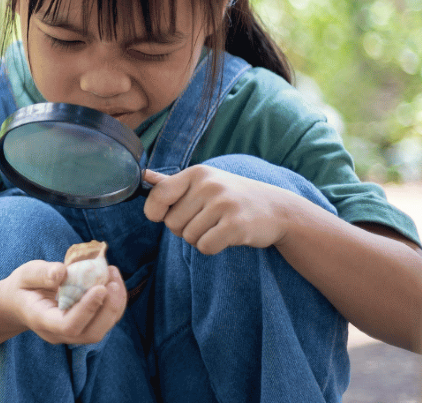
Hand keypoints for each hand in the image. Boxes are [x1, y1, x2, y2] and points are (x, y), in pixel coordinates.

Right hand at [0, 260, 126, 344]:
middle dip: (108, 309)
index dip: (87, 309)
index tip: (100, 287)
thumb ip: (41, 273)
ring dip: (115, 304)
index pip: (68, 325)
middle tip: (113, 281)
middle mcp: (59, 333)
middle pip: (90, 333)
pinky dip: (114, 302)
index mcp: (42, 320)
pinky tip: (112, 279)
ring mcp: (73, 334)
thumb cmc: (22, 287)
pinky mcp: (84, 327)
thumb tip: (62, 272)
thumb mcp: (25, 275)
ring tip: (113, 274)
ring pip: (102, 328)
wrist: (20, 304)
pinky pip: (105, 321)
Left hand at [142, 165, 302, 254]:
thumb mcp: (204, 182)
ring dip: (200, 239)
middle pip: (171, 223)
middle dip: (184, 229)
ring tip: (218, 226)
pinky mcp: (236, 225)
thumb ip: (172, 182)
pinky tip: (226, 237)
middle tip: (206, 221)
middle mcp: (208, 185)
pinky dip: (211, 248)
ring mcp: (223, 204)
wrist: (278, 209)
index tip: (165, 215)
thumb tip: (143, 175)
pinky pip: (204, 247)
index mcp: (196, 173)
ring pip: (188, 237)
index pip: (157, 195)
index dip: (155, 212)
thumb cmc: (233, 197)